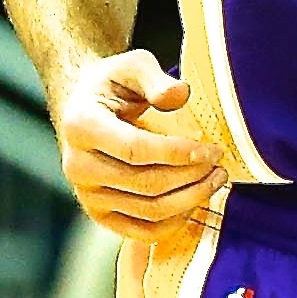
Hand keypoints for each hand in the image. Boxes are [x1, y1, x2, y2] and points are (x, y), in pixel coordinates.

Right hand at [55, 49, 225, 243]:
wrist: (84, 108)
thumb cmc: (112, 84)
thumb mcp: (131, 65)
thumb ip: (155, 78)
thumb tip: (180, 94)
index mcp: (81, 125)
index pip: (135, 149)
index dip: (177, 153)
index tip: (210, 150)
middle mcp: (77, 166)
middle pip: (146, 184)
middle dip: (191, 177)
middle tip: (219, 164)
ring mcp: (87, 195)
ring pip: (149, 211)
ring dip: (190, 199)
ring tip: (214, 180)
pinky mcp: (99, 215)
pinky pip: (142, 232)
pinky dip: (174, 222)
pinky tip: (193, 201)